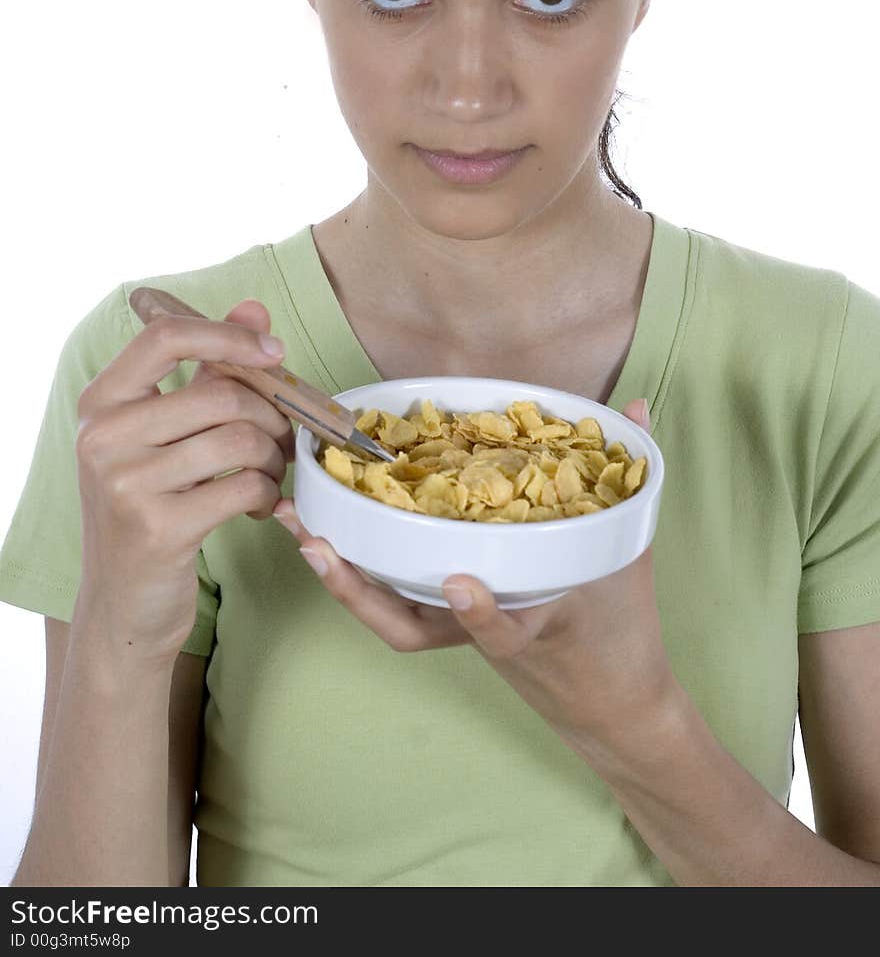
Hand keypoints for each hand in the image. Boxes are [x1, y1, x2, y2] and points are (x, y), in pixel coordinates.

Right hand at [74, 298, 292, 665]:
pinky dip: (268, 494)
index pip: (165, 336)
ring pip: (240, 439)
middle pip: (221, 394)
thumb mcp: (165, 434)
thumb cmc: (151, 506)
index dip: (228, 335)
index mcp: (101, 402)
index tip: (274, 353)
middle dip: (270, 415)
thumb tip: (255, 308)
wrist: (123, 602)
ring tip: (268, 474)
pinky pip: (245, 485)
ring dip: (273, 458)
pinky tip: (261, 506)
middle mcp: (103, 437)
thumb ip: (208, 369)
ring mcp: (125, 483)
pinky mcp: (157, 528)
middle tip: (280, 440)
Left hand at [272, 398, 675, 754]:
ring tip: (296, 523)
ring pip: (390, 617)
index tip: (460, 583)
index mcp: (539, 627)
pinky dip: (357, 569)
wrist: (612, 701)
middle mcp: (485, 633)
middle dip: (357, 590)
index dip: (482, 613)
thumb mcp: (632, 552)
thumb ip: (631, 477)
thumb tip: (633, 406)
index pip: (505, 631)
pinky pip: (393, 601)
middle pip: (410, 629)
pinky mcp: (447, 622)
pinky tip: (326, 529)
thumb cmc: (621, 629)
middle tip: (313, 541)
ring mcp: (460, 631)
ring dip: (339, 576)